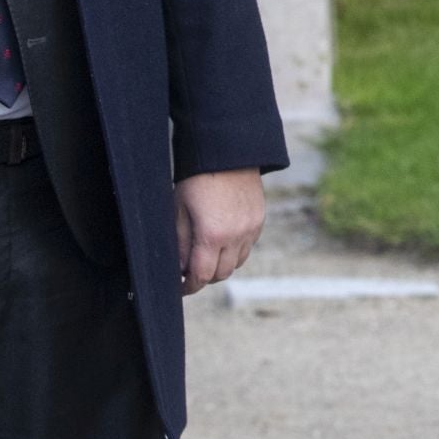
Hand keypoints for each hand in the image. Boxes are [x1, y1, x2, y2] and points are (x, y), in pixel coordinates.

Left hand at [174, 169, 264, 295]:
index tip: (180, 287)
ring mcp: (251, 228)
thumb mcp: (179, 209)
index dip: (189, 286)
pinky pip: (247, 246)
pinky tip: (223, 239)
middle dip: (204, 276)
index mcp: (212, 235)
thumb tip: (180, 269)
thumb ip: (180, 243)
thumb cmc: (196, 178)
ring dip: (221, 264)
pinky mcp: (259, 219)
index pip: (202, 276)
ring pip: (236, 263)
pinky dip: (235, 250)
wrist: (227, 151)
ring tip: (207, 254)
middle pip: (221, 274)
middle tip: (190, 270)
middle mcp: (236, 236)